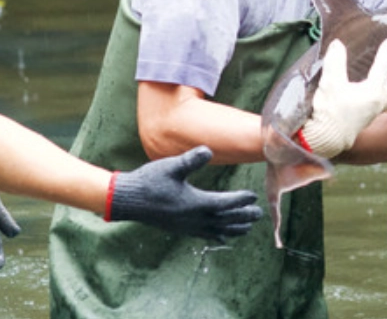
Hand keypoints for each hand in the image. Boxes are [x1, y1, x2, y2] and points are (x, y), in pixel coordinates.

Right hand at [108, 146, 262, 240]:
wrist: (127, 200)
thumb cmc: (149, 181)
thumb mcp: (171, 166)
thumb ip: (190, 160)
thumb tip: (207, 150)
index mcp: (195, 203)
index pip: (225, 203)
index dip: (241, 200)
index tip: (254, 195)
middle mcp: (194, 218)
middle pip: (226, 220)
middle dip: (243, 217)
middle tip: (259, 214)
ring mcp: (187, 226)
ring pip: (217, 231)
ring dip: (234, 229)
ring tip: (248, 228)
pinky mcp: (180, 228)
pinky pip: (204, 235)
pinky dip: (217, 236)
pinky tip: (222, 237)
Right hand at [301, 37, 386, 158]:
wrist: (325, 138)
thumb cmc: (330, 110)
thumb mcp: (330, 83)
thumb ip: (335, 62)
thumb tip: (338, 44)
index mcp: (372, 92)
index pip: (382, 69)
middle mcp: (377, 103)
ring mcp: (373, 112)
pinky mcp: (366, 119)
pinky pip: (384, 108)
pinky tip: (386, 102)